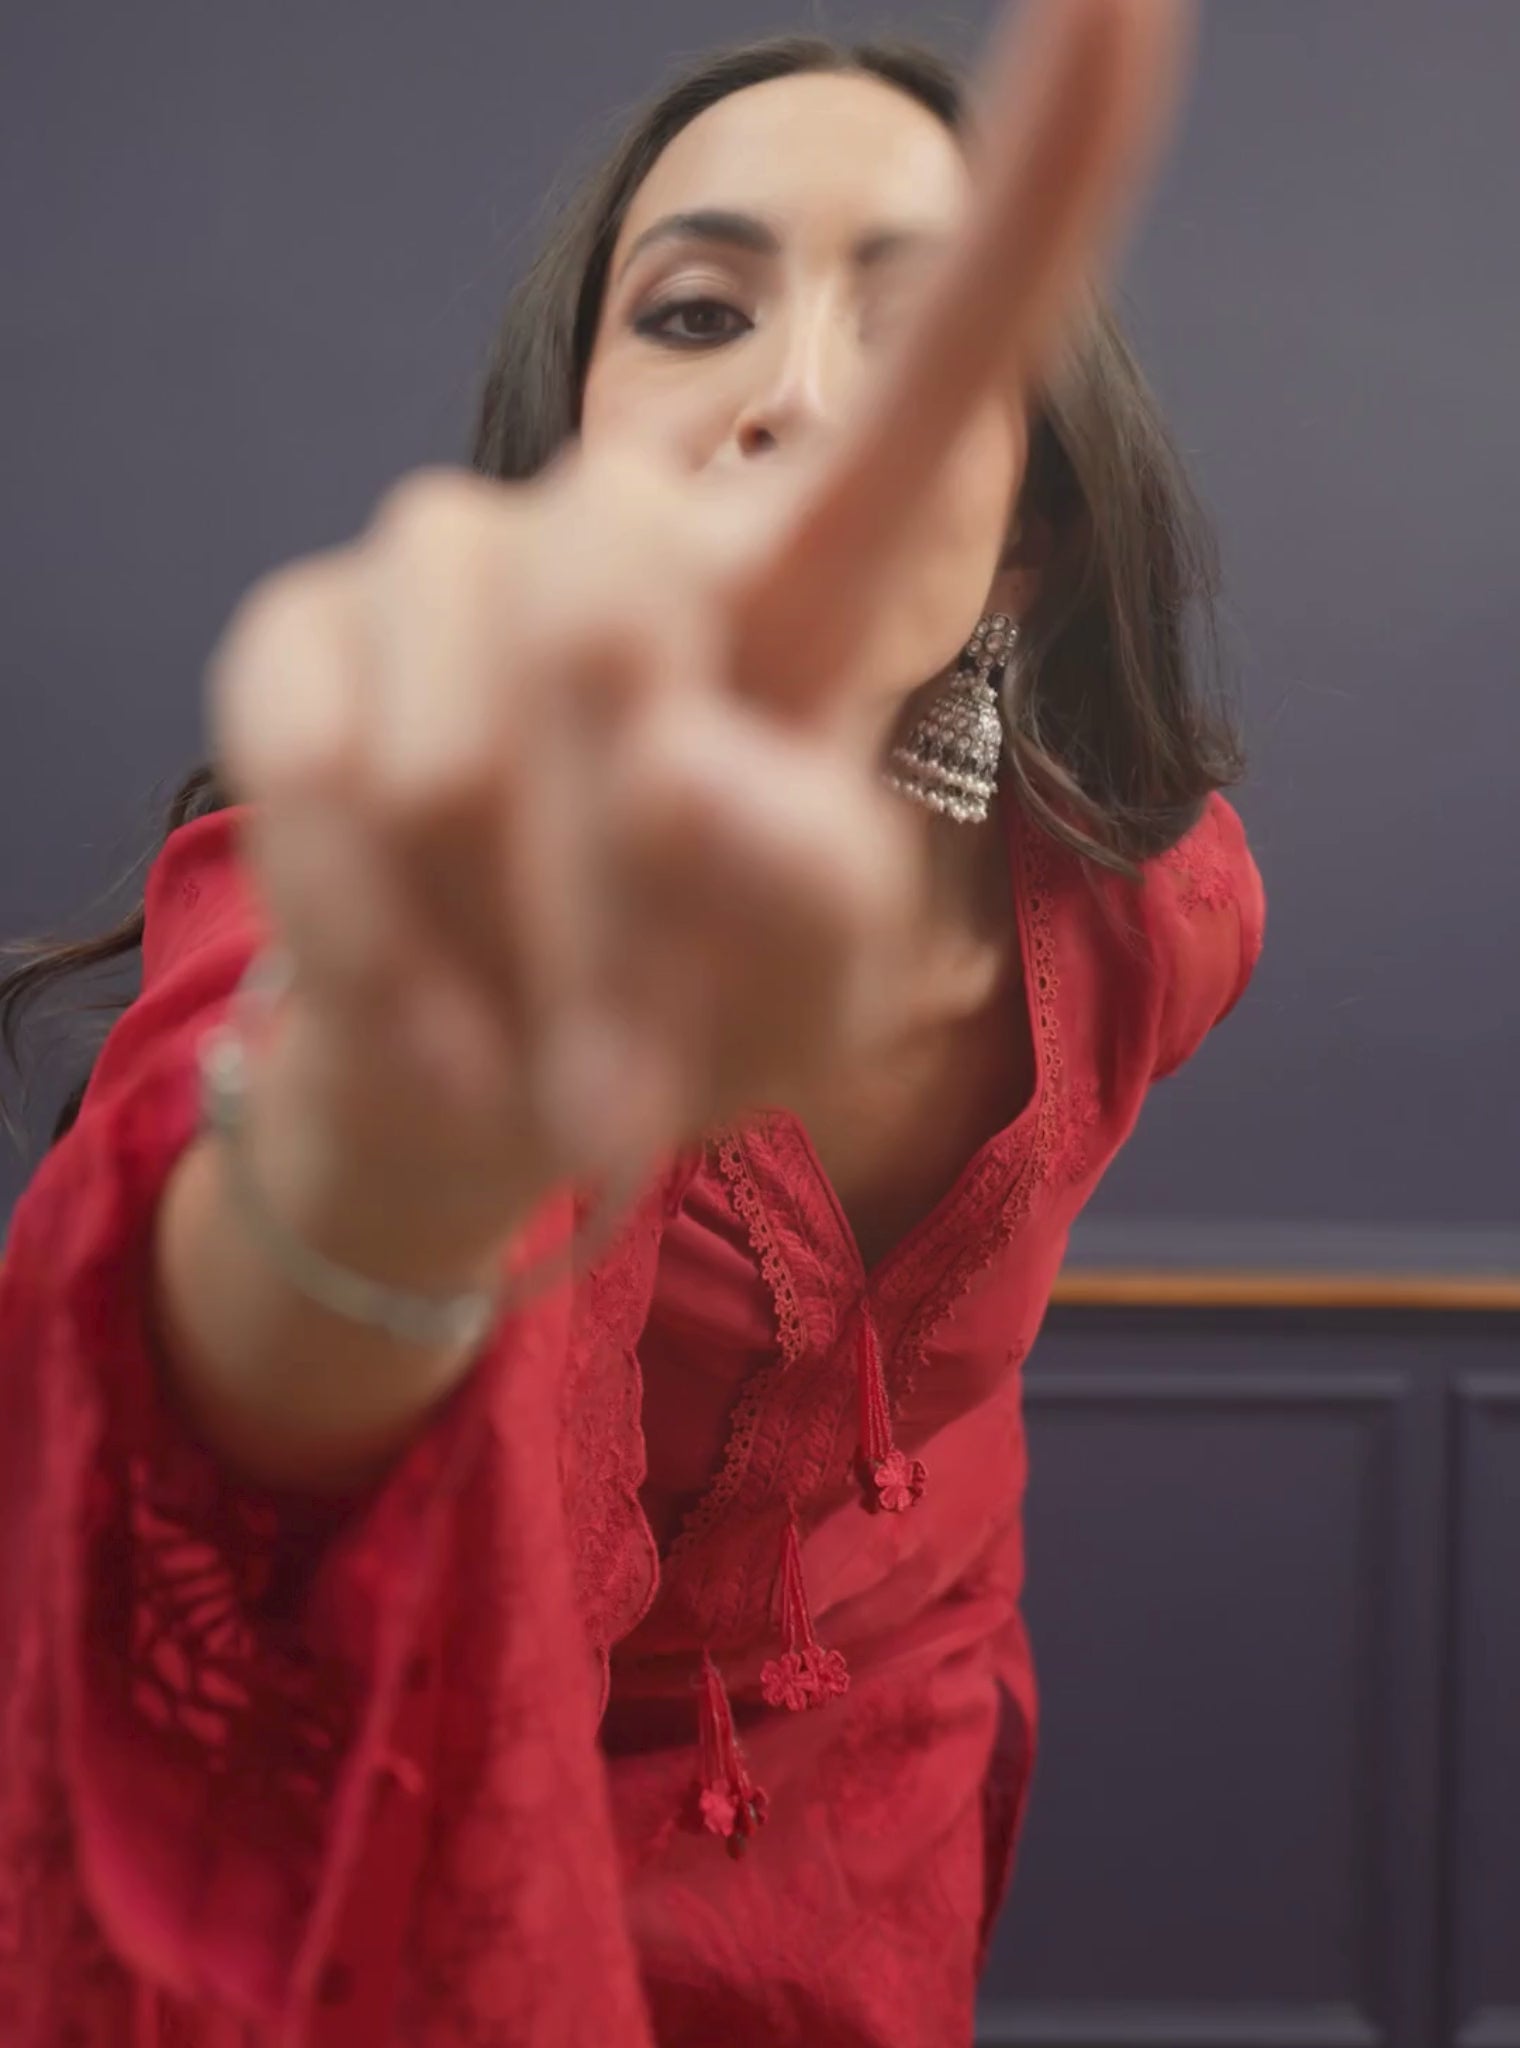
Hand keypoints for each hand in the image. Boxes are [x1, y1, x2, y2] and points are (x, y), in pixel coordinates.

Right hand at [208, 0, 1193, 1240]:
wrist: (484, 1078)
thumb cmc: (679, 1014)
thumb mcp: (804, 995)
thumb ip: (810, 897)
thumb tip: (683, 760)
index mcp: (803, 585)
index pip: (939, 372)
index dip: (1036, 192)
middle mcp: (627, 528)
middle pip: (619, 624)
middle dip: (615, 912)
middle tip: (626, 1085)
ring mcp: (444, 563)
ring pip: (462, 740)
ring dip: (505, 957)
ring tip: (533, 1059)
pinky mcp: (297, 635)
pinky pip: (320, 771)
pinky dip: (377, 946)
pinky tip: (427, 1020)